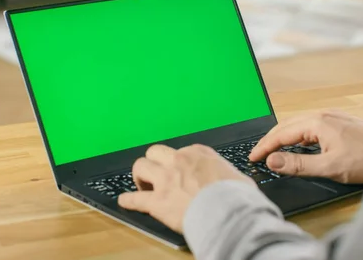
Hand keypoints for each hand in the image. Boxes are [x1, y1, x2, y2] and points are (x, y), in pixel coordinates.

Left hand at [118, 144, 254, 232]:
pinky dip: (128, 200)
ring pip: (141, 167)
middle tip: (156, 175)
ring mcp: (166, 180)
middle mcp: (179, 161)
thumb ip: (228, 176)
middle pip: (155, 152)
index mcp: (199, 153)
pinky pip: (135, 198)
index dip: (178, 163)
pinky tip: (124, 201)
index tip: (180, 173)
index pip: (181, 152)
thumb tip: (235, 184)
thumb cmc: (237, 196)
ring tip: (143, 187)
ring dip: (140, 176)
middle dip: (154, 162)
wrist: (229, 211)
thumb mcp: (237, 177)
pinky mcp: (157, 201)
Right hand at [249, 109, 362, 183]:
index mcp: (318, 122)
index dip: (265, 147)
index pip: (282, 133)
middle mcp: (324, 115)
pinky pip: (311, 126)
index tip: (253, 157)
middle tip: (258, 154)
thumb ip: (298, 164)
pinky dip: (298, 135)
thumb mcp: (329, 166)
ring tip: (273, 150)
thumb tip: (272, 160)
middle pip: (288, 125)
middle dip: (271, 139)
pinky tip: (300, 145)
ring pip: (300, 124)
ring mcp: (333, 117)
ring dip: (284, 136)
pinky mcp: (341, 123)